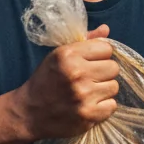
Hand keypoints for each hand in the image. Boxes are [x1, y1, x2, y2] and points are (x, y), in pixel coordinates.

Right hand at [12, 25, 118, 140]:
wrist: (29, 114)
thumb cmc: (46, 81)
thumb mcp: (58, 56)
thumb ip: (84, 42)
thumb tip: (106, 29)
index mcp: (68, 55)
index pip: (106, 48)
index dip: (100, 56)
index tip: (90, 63)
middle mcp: (77, 73)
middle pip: (113, 67)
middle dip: (104, 73)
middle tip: (90, 79)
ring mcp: (84, 96)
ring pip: (114, 87)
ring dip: (104, 90)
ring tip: (88, 93)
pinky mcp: (89, 115)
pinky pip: (112, 105)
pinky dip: (103, 107)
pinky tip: (89, 106)